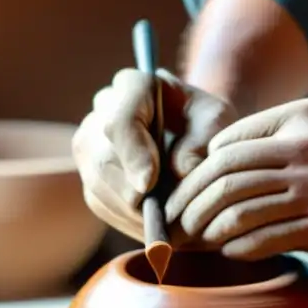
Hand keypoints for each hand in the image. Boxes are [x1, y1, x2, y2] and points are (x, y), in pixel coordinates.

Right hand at [72, 68, 236, 241]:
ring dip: (132, 210)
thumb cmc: (211, 127)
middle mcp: (102, 109)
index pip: (119, 119)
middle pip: (102, 157)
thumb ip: (201, 142)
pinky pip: (101, 202)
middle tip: (165, 215)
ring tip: (168, 222)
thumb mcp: (217, 125)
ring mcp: (90, 142)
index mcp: (133, 85)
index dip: (132, 153)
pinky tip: (156, 221)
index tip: (149, 182)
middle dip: (133, 191)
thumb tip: (180, 170)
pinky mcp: (90, 174)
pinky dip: (128, 219)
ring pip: (98, 184)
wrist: (199, 142)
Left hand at [164, 99, 307, 262]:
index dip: (197, 170)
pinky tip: (227, 252)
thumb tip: (222, 159)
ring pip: (237, 208)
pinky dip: (237, 247)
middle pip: (223, 175)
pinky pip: (265, 237)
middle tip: (171, 221)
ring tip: (192, 241)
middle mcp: (303, 148)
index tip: (182, 191)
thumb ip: (280, 134)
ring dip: (206, 229)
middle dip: (188, 201)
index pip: (228, 142)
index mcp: (300, 118)